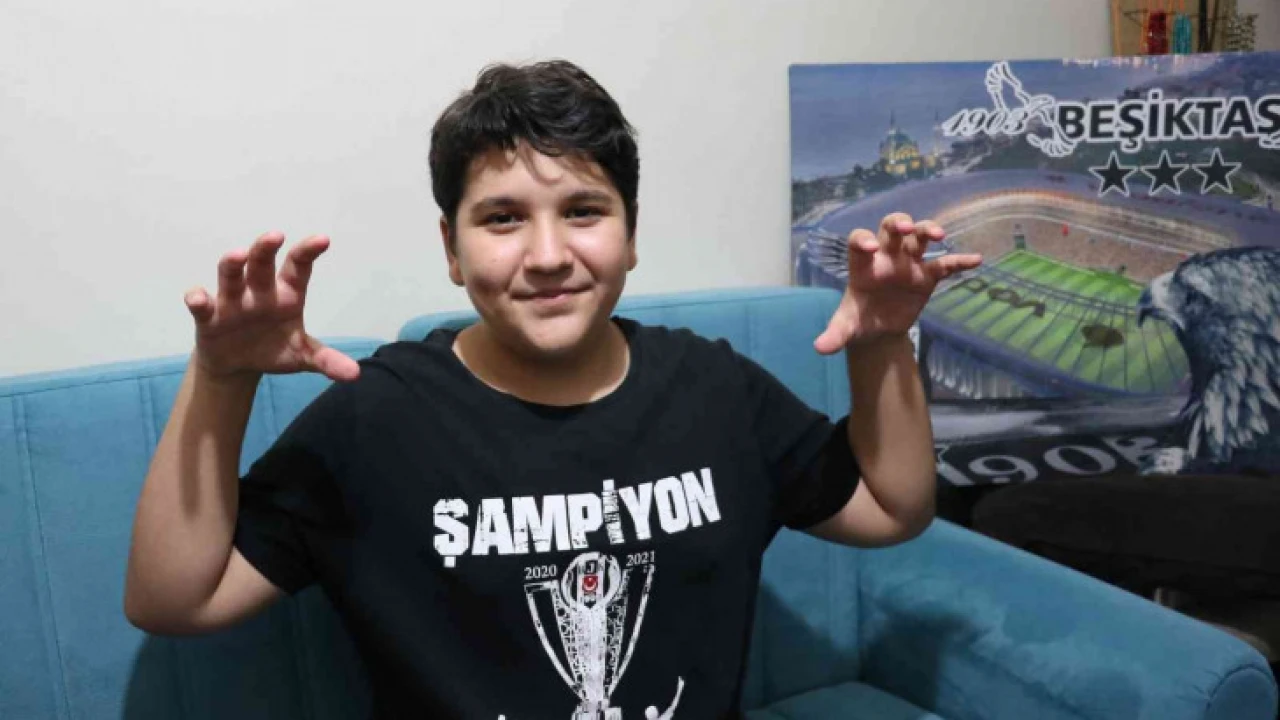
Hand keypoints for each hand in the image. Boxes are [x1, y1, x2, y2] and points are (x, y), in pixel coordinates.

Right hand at [184, 232, 359, 382]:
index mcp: (286, 294)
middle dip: (266, 248)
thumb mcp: (302, 356)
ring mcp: (232, 301)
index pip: (298, 267)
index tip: (323, 240)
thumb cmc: (274, 349)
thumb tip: (355, 374)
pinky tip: (198, 298)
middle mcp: (259, 291)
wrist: (238, 365)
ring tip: (238, 255)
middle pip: (262, 263)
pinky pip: (202, 304)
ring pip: (231, 275)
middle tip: (275, 236)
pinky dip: (198, 299)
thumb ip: (326, 360)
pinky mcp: (209, 317)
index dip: (308, 252)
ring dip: (232, 265)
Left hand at [815, 213, 981, 353]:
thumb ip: (835, 334)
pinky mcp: (928, 275)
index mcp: (863, 265)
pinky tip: (975, 260)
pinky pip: (945, 264)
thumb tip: (820, 348)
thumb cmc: (859, 319)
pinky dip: (959, 261)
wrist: (879, 329)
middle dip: (899, 223)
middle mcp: (886, 257)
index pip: (859, 241)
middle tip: (906, 227)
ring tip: (940, 235)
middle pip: (891, 228)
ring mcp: (909, 263)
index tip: (871, 248)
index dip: (863, 241)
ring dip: (928, 229)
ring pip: (919, 237)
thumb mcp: (847, 327)